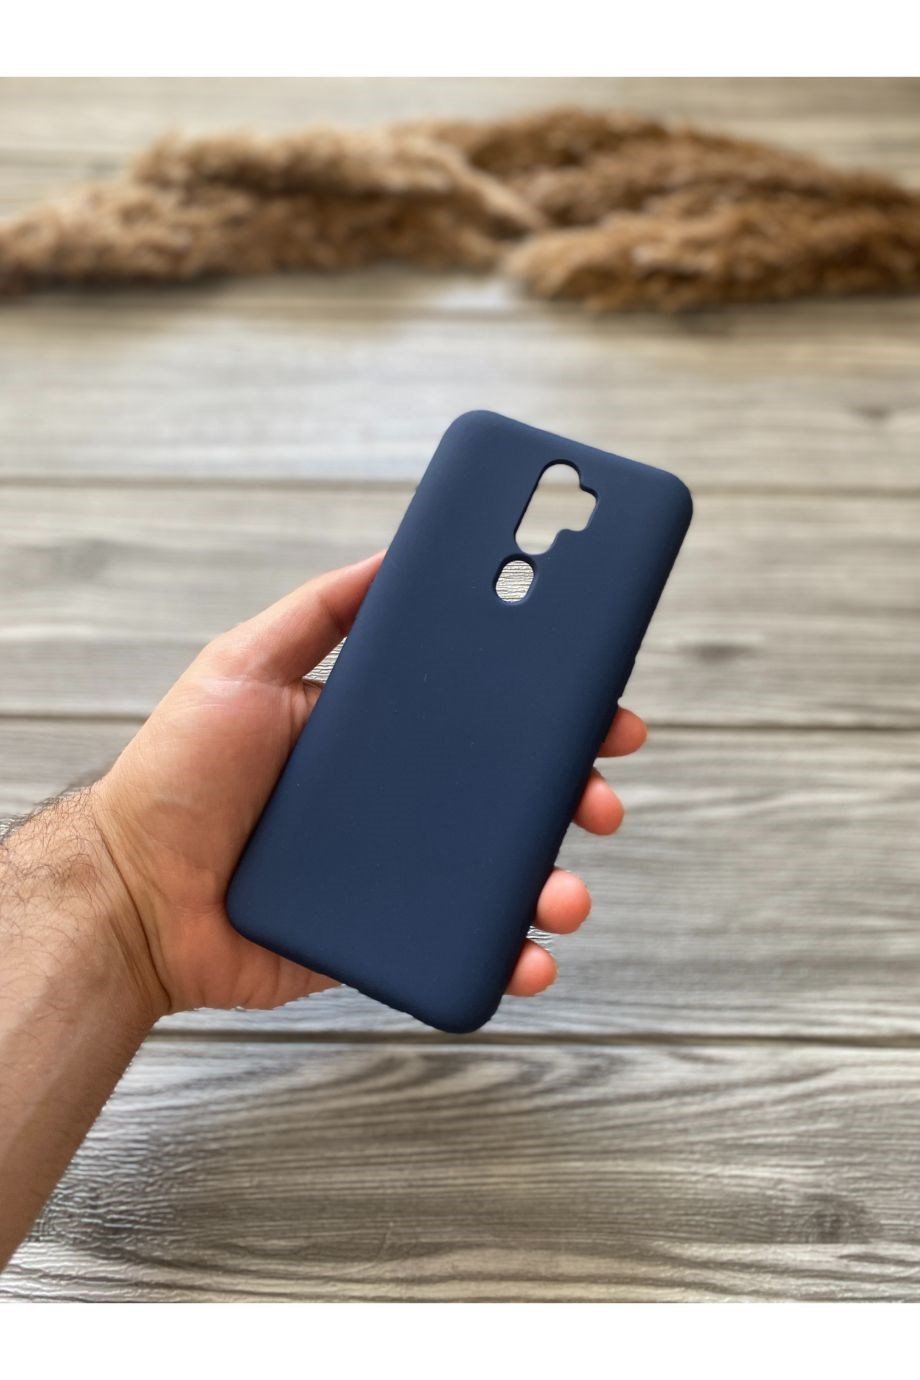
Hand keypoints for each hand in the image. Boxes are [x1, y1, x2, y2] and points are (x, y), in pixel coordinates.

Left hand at [90, 552, 646, 1016]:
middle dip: (572, 796)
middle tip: (600, 798)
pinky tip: (530, 955)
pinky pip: (462, 945)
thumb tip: (396, 555)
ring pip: (500, 875)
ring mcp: (396, 871)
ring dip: (553, 882)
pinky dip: (510, 954)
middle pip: (509, 795)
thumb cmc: (175, 778)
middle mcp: (399, 800)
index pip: (482, 714)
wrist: (129, 896)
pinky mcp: (385, 937)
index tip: (600, 706)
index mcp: (379, 733)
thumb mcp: (241, 664)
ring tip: (566, 892)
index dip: (548, 710)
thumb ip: (317, 611)